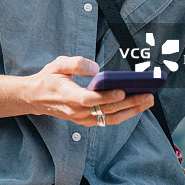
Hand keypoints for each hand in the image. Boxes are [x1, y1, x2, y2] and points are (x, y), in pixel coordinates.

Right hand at [26, 56, 153, 126]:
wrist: (36, 98)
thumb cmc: (49, 78)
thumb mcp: (57, 64)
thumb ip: (75, 63)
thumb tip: (95, 68)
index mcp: (67, 95)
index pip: (89, 99)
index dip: (106, 97)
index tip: (122, 91)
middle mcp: (76, 111)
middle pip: (106, 110)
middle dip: (129, 103)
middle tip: (148, 95)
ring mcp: (82, 119)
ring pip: (110, 118)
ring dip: (131, 111)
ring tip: (147, 100)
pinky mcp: (86, 121)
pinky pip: (107, 120)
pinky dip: (123, 114)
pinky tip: (136, 106)